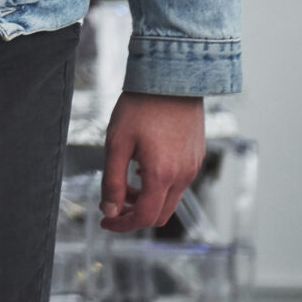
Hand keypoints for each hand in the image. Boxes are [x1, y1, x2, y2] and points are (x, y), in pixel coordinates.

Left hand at [100, 92, 204, 232]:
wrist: (171, 77)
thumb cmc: (140, 106)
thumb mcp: (116, 142)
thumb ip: (112, 180)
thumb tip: (109, 210)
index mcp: (162, 175)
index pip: (143, 217)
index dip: (121, 224)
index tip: (105, 220)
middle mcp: (183, 176)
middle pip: (159, 214)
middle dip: (134, 214)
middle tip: (112, 202)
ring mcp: (193, 166)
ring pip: (170, 199)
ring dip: (146, 198)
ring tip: (125, 179)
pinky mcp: (197, 156)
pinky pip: (179, 183)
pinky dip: (159, 185)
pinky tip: (142, 164)